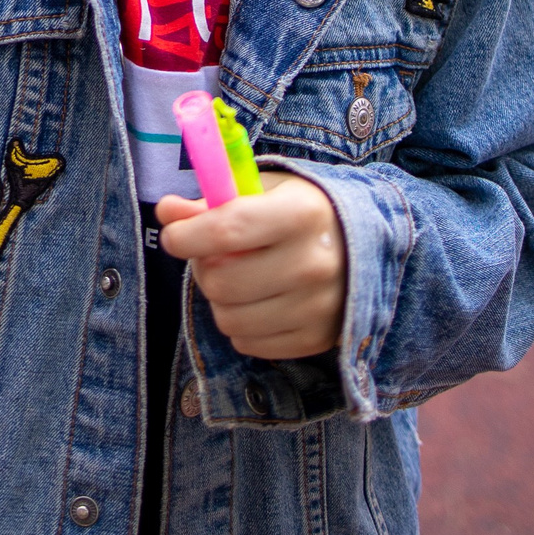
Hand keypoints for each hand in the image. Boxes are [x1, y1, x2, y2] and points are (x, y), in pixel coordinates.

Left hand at [156, 176, 345, 361]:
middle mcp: (314, 263)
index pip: (227, 230)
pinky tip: (259, 301)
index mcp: (302, 213)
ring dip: (221, 300)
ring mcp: (318, 307)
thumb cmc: (303, 211)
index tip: (173, 236)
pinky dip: (242, 325)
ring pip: (229, 318)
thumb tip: (167, 211)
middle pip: (221, 281)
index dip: (187, 236)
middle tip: (216, 257)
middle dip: (204, 268)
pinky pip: (248, 343)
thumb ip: (212, 201)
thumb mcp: (264, 191)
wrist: (366, 247)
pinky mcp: (317, 339)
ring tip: (239, 279)